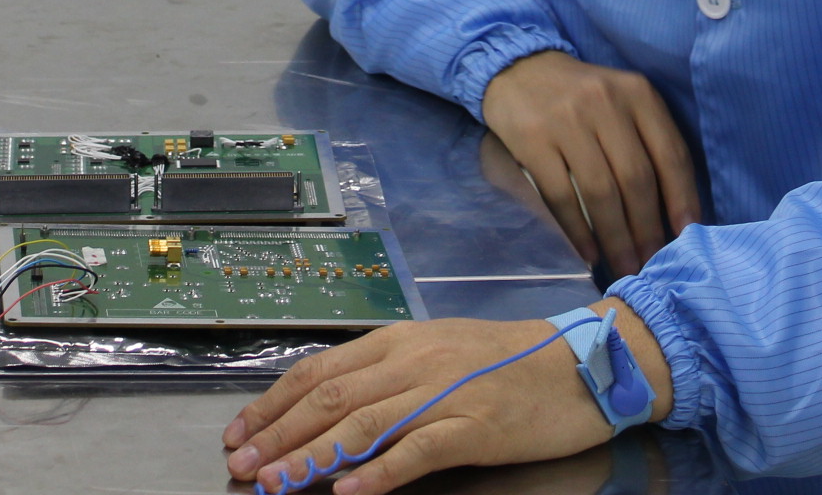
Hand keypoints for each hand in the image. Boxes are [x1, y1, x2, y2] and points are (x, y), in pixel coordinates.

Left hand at [221, 308, 671, 493]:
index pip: (320, 371)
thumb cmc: (509, 363)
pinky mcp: (475, 426)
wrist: (583, 362)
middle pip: (331, 399)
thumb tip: (330, 407)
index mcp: (400, 341)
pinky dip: (381, 473)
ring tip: (276, 485)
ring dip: (312, 457)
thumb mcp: (439, 356)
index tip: (238, 435)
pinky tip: (350, 493)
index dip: (273, 404)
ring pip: (363, 425)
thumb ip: (387, 377)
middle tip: (240, 468)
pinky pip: (419, 451)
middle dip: (277, 436)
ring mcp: (444, 393)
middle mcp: (414, 361)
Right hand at [480, 50, 698, 274]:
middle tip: (652, 264)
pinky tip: (589, 253)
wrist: (520, 70)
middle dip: (647, 229)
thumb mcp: (624, 103)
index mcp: (638, 94)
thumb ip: (648, 143)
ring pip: (600, 192)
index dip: (682, 199)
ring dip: (616, 238)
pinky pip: (560, 195)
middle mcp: (606, 103)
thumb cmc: (583, 96)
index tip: (686, 236)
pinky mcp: (533, 139)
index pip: (671, 154)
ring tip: (625, 266)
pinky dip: (578, 231)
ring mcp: (567, 120)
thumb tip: (672, 213)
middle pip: (636, 179)